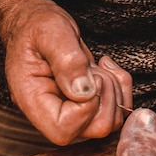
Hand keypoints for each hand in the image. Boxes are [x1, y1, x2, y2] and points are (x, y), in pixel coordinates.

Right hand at [2, 0, 131, 145]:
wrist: (36, 26)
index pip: (65, 130)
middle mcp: (54, 116)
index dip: (87, 106)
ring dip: (114, 88)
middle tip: (92, 68)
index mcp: (33, 103)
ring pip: (112, 121)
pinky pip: (120, 110)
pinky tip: (105, 68)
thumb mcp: (49, 32)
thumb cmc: (37, 27)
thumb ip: (66, 60)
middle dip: (106, 93)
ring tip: (94, 66)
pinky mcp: (91, 108)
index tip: (88, 75)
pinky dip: (122, 86)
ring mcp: (74, 116)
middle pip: (97, 129)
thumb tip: (85, 91)